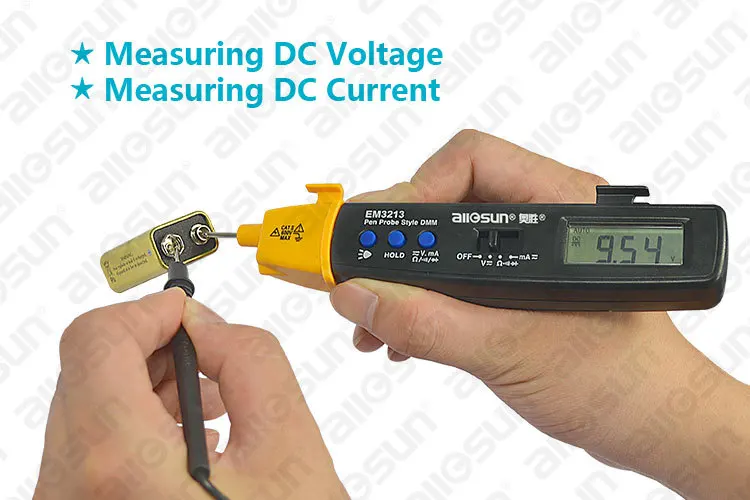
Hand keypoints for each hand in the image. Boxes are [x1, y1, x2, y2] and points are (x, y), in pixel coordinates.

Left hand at [35, 289, 346, 499]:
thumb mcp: (290, 452)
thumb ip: (252, 361)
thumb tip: (211, 328)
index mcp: (117, 466)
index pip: (96, 339)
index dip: (146, 310)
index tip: (183, 312)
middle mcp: (67, 494)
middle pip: (85, 373)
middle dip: (151, 352)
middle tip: (207, 360)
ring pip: (84, 412)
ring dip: (145, 391)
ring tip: (208, 410)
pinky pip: (86, 453)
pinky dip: (133, 429)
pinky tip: (185, 445)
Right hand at [329, 130, 749, 498]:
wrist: (651, 423)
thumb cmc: (618, 381)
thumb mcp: (510, 351)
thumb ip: (427, 323)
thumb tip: (360, 297)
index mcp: (561, 205)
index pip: (470, 159)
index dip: (413, 192)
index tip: (373, 239)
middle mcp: (544, 216)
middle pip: (448, 195)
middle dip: (397, 241)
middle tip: (357, 273)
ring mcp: (530, 252)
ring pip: (446, 238)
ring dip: (403, 276)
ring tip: (372, 319)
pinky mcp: (517, 284)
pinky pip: (456, 273)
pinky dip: (422, 299)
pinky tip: (401, 334)